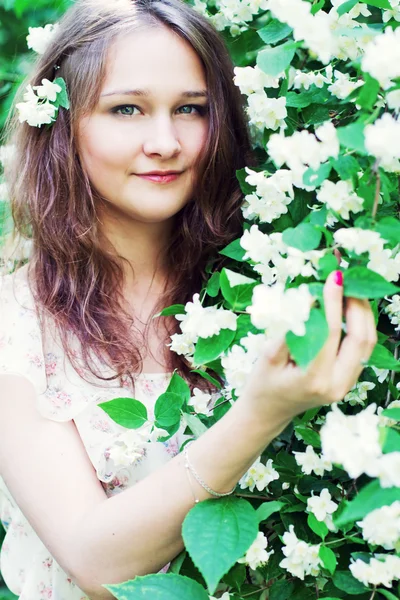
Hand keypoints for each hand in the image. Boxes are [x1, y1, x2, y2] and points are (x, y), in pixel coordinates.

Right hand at [238, 270, 377, 424]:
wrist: (268, 412)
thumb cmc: (262, 383)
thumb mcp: (268, 355)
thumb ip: (290, 329)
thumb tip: (311, 298)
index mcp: (314, 378)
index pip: (332, 332)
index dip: (334, 302)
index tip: (334, 277)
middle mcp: (336, 384)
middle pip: (360, 339)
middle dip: (357, 305)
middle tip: (347, 281)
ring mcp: (346, 385)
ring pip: (367, 344)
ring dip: (363, 314)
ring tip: (351, 290)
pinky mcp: (348, 381)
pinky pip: (363, 351)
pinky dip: (361, 326)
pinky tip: (351, 309)